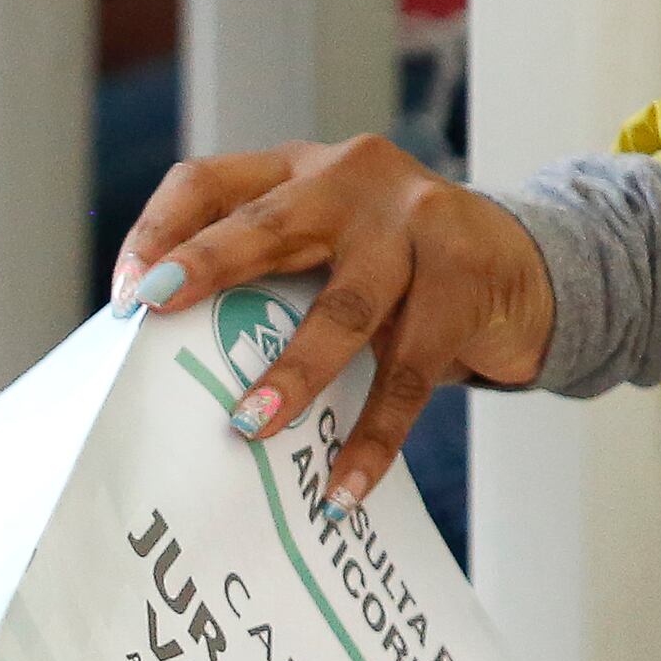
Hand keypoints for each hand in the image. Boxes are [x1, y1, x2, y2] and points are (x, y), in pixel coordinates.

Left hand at [115, 135, 555, 502]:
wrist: (532, 271)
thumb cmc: (400, 275)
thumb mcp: (330, 254)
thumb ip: (269, 280)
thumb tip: (172, 365)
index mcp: (299, 172)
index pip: (209, 182)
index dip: (161, 230)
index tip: (128, 294)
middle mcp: (352, 180)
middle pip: (267, 223)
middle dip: (207, 264)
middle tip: (154, 305)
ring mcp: (416, 222)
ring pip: (344, 306)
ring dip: (294, 374)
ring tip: (250, 428)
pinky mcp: (464, 278)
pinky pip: (410, 372)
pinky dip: (374, 437)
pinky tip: (344, 488)